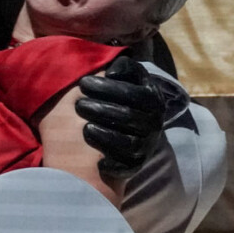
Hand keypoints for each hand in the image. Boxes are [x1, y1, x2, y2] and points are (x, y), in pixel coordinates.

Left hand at [76, 55, 164, 179]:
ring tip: (84, 128)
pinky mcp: (138, 164)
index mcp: (153, 99)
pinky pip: (126, 166)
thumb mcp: (128, 76)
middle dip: (100, 110)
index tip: (83, 83)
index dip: (107, 87)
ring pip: (128, 143)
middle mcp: (155, 123)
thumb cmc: (123, 94)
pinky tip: (96, 159)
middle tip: (78, 105)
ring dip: (104, 136)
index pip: (133, 93)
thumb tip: (111, 73)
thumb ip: (123, 66)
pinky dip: (111, 163)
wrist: (133, 126)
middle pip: (128, 117)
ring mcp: (147, 144)